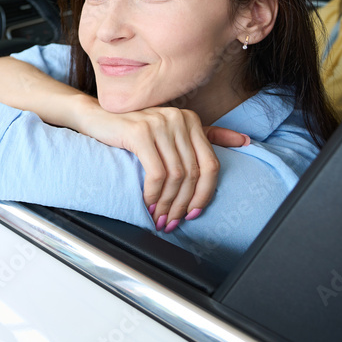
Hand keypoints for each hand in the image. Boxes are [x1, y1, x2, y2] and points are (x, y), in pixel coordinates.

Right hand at [76, 102, 248, 230]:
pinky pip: (156, 173)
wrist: (96, 119)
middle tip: (172, 223)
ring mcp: (160, 123)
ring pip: (176, 176)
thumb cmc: (133, 130)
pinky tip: (148, 203)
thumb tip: (245, 141)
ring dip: (167, 203)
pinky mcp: (140, 132)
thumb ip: (207, 136)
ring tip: (159, 218)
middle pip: (193, 173)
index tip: (193, 213)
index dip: (205, 193)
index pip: (210, 164)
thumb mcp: (172, 131)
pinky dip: (153, 194)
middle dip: (183, 204)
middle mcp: (179, 119)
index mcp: (190, 120)